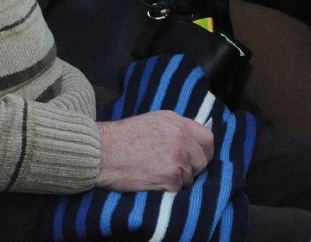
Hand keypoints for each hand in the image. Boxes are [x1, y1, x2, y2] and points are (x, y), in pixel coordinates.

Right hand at [96, 112, 212, 192]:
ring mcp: (177, 159)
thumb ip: (175, 129)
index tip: (197, 157)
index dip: (203, 151)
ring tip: (157, 174)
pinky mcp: (170, 178)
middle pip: (202, 160)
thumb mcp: (153, 121)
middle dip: (192, 168)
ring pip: (190, 177)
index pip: (207, 138)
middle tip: (175, 170)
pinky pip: (178, 189)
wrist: (102, 152)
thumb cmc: (122, 137)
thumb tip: (191, 142)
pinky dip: (168, 190)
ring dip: (178, 180)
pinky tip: (153, 181)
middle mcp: (181, 139)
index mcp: (178, 122)